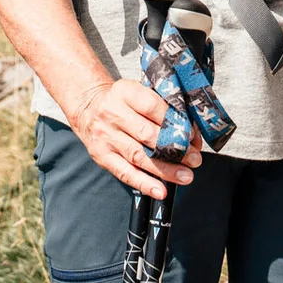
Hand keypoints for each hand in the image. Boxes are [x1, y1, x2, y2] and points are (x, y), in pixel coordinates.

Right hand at [66, 78, 202, 198]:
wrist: (88, 107)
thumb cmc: (122, 102)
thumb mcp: (137, 92)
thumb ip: (162, 106)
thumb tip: (192, 134)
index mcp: (125, 92)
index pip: (152, 106)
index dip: (175, 122)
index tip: (192, 135)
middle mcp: (113, 113)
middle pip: (147, 134)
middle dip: (175, 149)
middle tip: (195, 159)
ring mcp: (106, 136)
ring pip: (138, 156)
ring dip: (165, 169)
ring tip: (186, 176)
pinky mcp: (102, 156)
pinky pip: (125, 173)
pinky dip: (145, 184)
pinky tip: (161, 191)